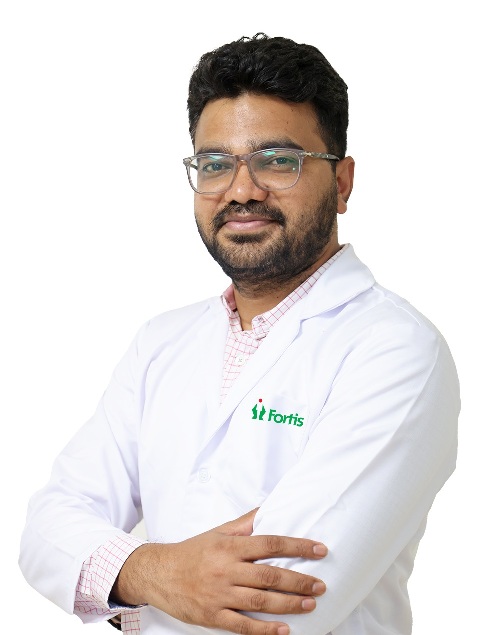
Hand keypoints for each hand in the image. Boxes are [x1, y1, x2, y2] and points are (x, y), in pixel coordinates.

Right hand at [111, 508, 327, 634]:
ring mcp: (220, 594)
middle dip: (299, 580)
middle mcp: (227, 570)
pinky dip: (265, 629)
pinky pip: (242, 625)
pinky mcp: (213, 616)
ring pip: (261, 600)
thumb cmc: (192, 552)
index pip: (271, 543)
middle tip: (320, 585)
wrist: (159, 573)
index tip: (319, 549)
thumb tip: (266, 511)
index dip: (297, 546)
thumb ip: (244, 524)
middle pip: (270, 575)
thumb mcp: (217, 532)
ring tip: (310, 604)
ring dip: (289, 603)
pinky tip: (284, 629)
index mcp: (230, 546)